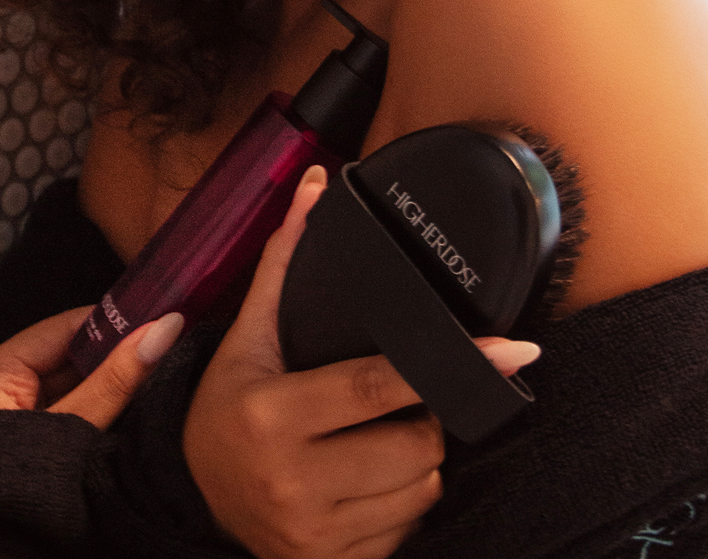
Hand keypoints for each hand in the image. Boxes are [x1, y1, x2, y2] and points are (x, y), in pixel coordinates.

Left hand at [0, 305, 184, 429]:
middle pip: (73, 353)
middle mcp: (1, 382)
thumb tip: (164, 329)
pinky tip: (131, 405)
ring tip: (156, 375)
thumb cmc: (6, 489)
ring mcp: (12, 410)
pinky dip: (98, 405)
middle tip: (168, 349)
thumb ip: (117, 379)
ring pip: (75, 380)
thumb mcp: (71, 429)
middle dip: (118, 355)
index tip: (164, 321)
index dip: (118, 322)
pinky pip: (69, 405)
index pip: (70, 324)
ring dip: (112, 382)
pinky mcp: (24, 435)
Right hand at [183, 167, 540, 558]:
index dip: (451, 365)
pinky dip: (404, 501)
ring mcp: (313, 537)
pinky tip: (372, 480)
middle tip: (399, 399)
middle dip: (425, 416)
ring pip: (422, 489)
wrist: (194, 497)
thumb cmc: (228, 404)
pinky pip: (407, 530)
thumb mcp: (249, 334)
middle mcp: (292, 482)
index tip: (513, 352)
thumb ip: (285, 259)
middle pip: (418, 444)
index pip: (378, 386)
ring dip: (419, 460)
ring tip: (381, 436)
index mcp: (273, 416)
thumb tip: (315, 184)